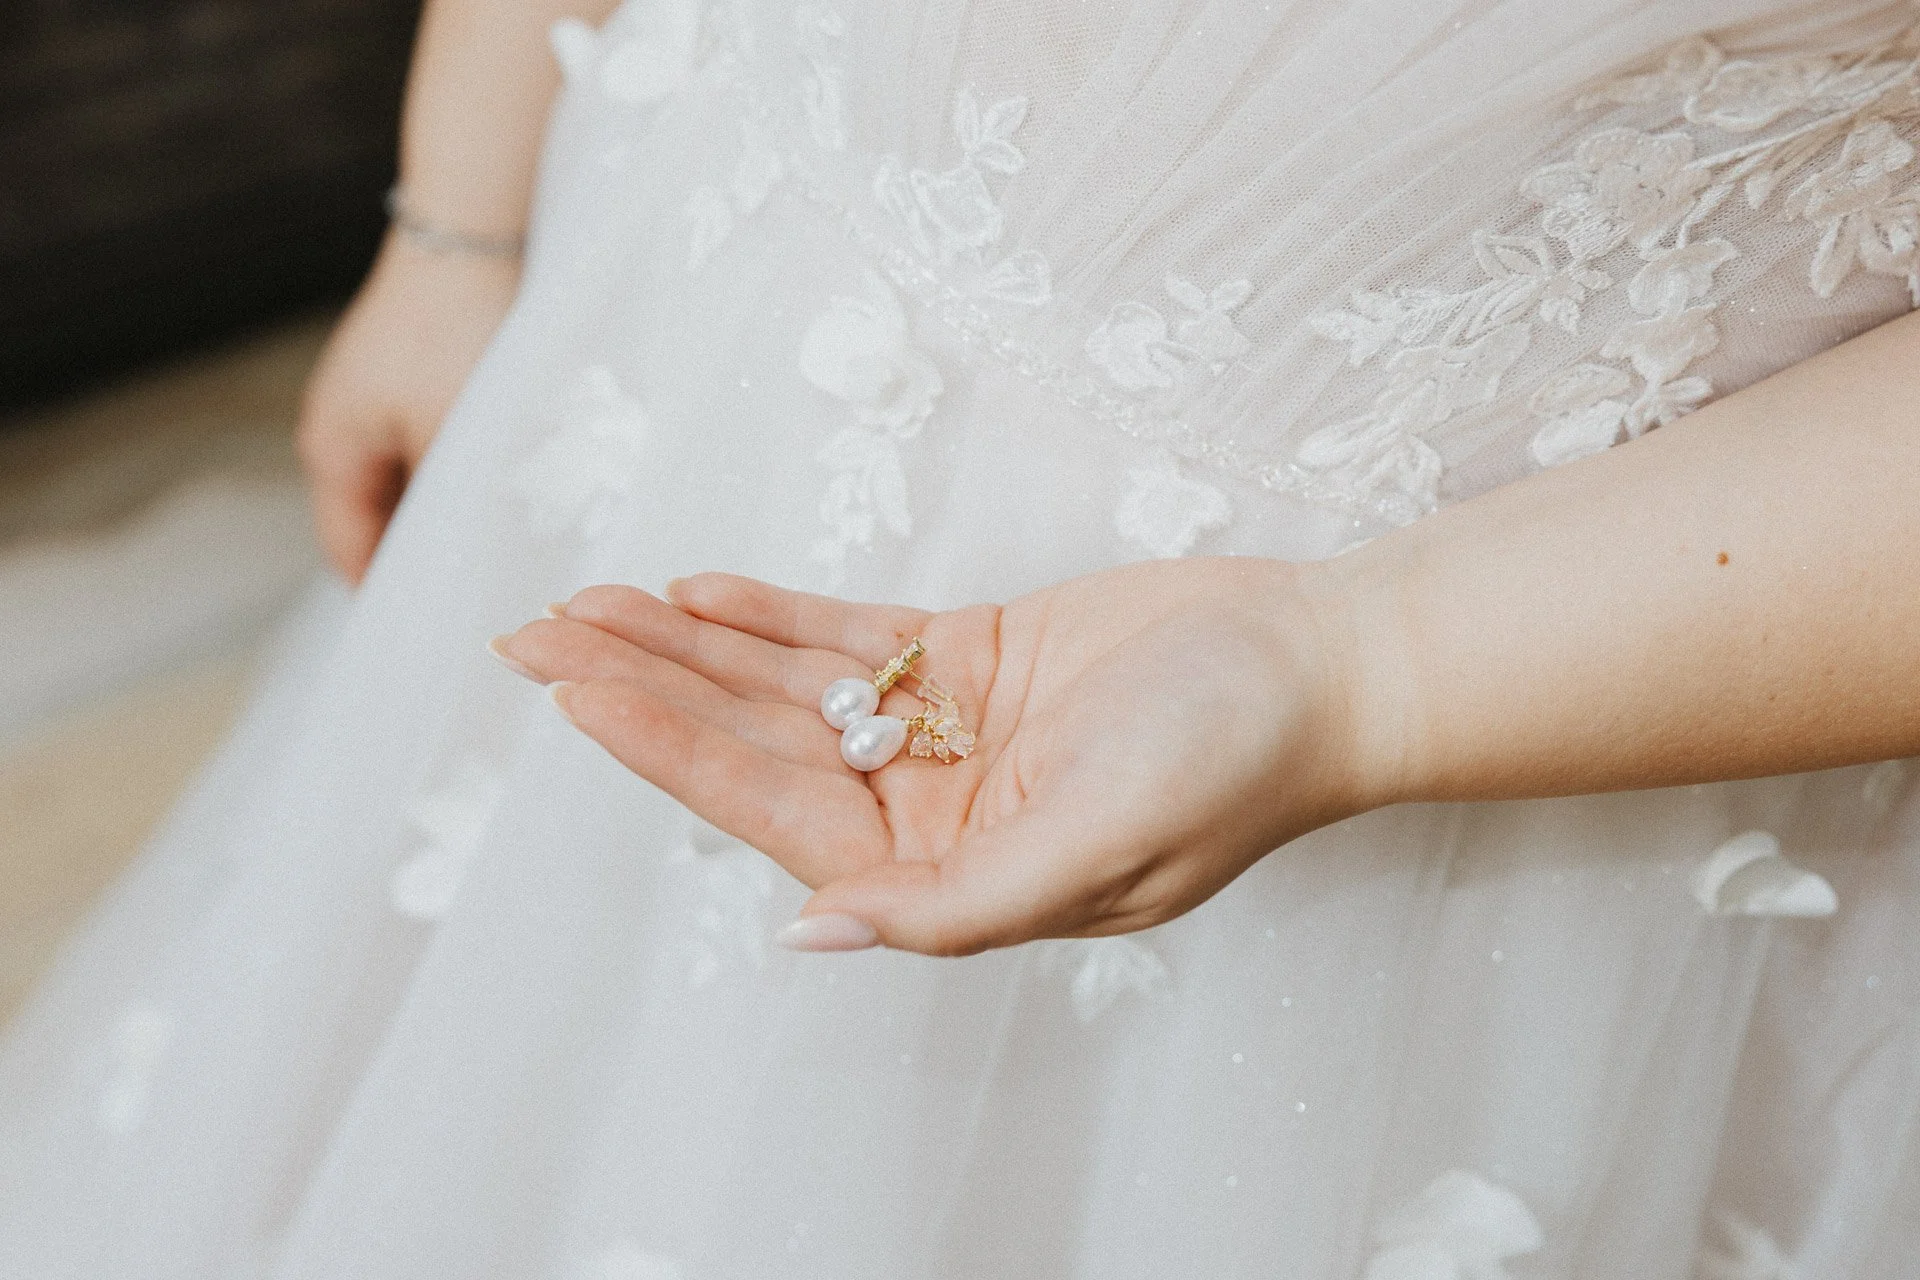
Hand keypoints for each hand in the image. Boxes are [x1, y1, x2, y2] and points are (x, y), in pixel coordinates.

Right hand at [297, 237, 518, 582]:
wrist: (471, 233)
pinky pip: (422, 442)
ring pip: (405, 482)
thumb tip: (467, 568)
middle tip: (479, 598)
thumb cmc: (460, 336)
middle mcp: (338, 427)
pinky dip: (451, 469)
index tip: (442, 634)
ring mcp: (368, 396)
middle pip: (376, 519)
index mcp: (333, 452)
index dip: (395, 596)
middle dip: (424, 555)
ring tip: (496, 545)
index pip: (353, 553)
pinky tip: (498, 482)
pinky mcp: (402, 371)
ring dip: (443, 509)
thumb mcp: (458, 439)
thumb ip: (454, 508)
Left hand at [494, 560, 1388, 955]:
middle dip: (646, 686)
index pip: (777, 810)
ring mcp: (946, 728)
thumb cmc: (1233, 762)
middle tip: (532, 633)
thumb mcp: (1100, 844)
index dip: (672, 747)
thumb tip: (814, 936)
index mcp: (949, 874)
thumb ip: (956, 905)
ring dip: (689, 641)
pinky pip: (850, 634)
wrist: (1323, 662)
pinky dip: (773, 611)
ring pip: (788, 682)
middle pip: (757, 743)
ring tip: (586, 598)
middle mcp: (931, 807)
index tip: (577, 688)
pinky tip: (694, 587)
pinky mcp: (972, 655)